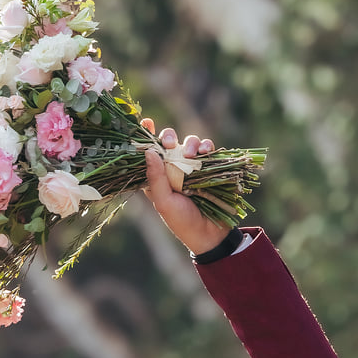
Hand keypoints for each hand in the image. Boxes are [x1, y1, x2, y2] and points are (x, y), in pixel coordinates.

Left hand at [141, 120, 223, 253]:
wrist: (209, 234)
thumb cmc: (182, 221)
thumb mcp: (164, 202)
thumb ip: (156, 177)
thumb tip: (149, 151)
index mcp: (158, 177)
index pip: (150, 152)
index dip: (146, 136)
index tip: (146, 122)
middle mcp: (174, 169)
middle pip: (169, 142)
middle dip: (169, 137)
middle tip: (171, 143)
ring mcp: (193, 167)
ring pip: (189, 143)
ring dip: (191, 143)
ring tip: (192, 154)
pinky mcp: (211, 167)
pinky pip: (208, 149)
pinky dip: (207, 146)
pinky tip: (206, 153)